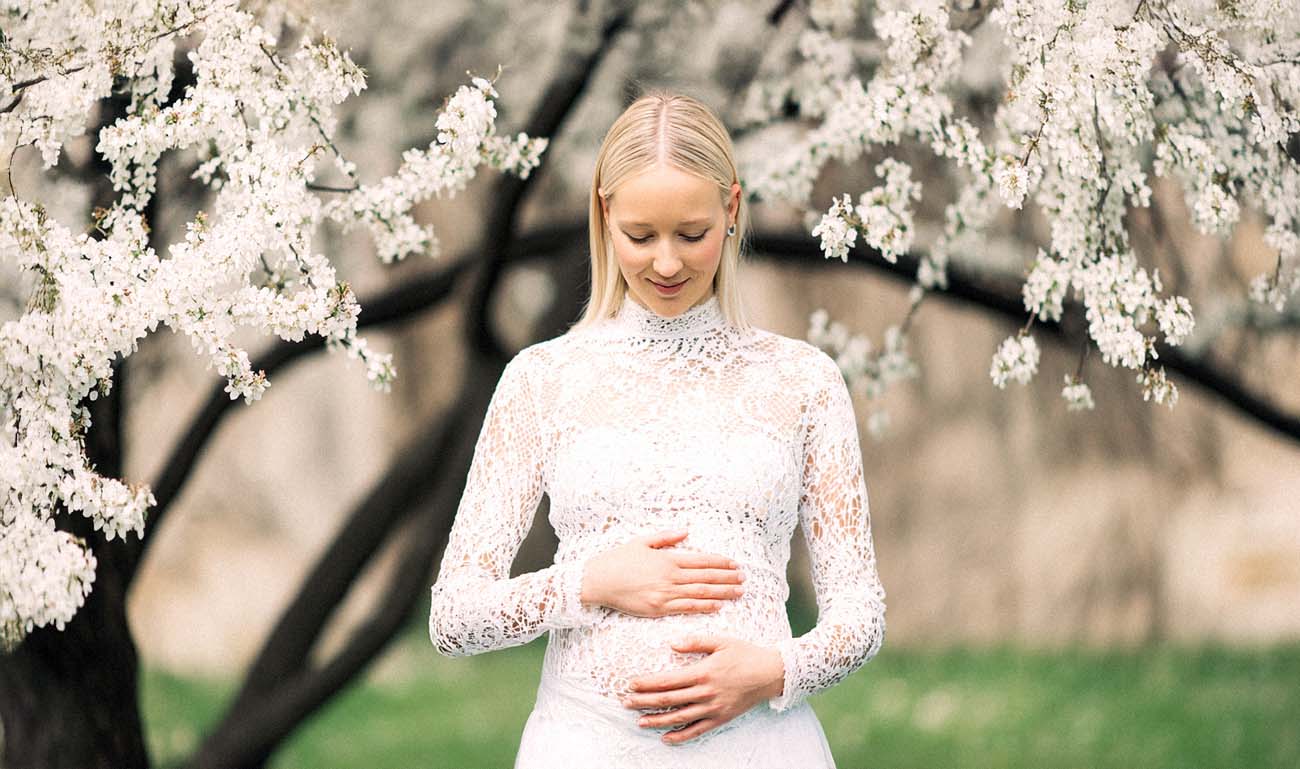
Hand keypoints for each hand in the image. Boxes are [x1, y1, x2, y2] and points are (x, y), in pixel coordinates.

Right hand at [582, 529, 745, 618]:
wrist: (597, 581)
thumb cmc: (617, 560)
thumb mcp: (641, 541)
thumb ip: (665, 537)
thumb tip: (686, 532)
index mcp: (667, 559)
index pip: (701, 560)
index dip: (720, 562)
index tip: (734, 564)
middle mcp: (669, 576)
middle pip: (706, 577)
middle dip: (728, 578)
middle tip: (744, 579)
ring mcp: (665, 594)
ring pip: (701, 594)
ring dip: (722, 593)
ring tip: (738, 592)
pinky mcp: (658, 609)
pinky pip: (686, 609)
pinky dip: (704, 607)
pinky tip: (718, 606)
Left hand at [621, 635, 784, 744]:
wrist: (770, 673)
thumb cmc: (745, 654)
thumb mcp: (721, 641)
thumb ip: (695, 642)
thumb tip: (671, 643)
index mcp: (702, 672)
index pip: (667, 680)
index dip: (646, 683)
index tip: (630, 684)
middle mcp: (705, 693)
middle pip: (668, 700)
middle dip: (644, 702)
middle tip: (625, 703)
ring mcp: (712, 708)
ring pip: (679, 718)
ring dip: (657, 721)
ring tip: (640, 722)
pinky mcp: (720, 718)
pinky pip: (697, 731)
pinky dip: (681, 736)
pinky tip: (666, 738)